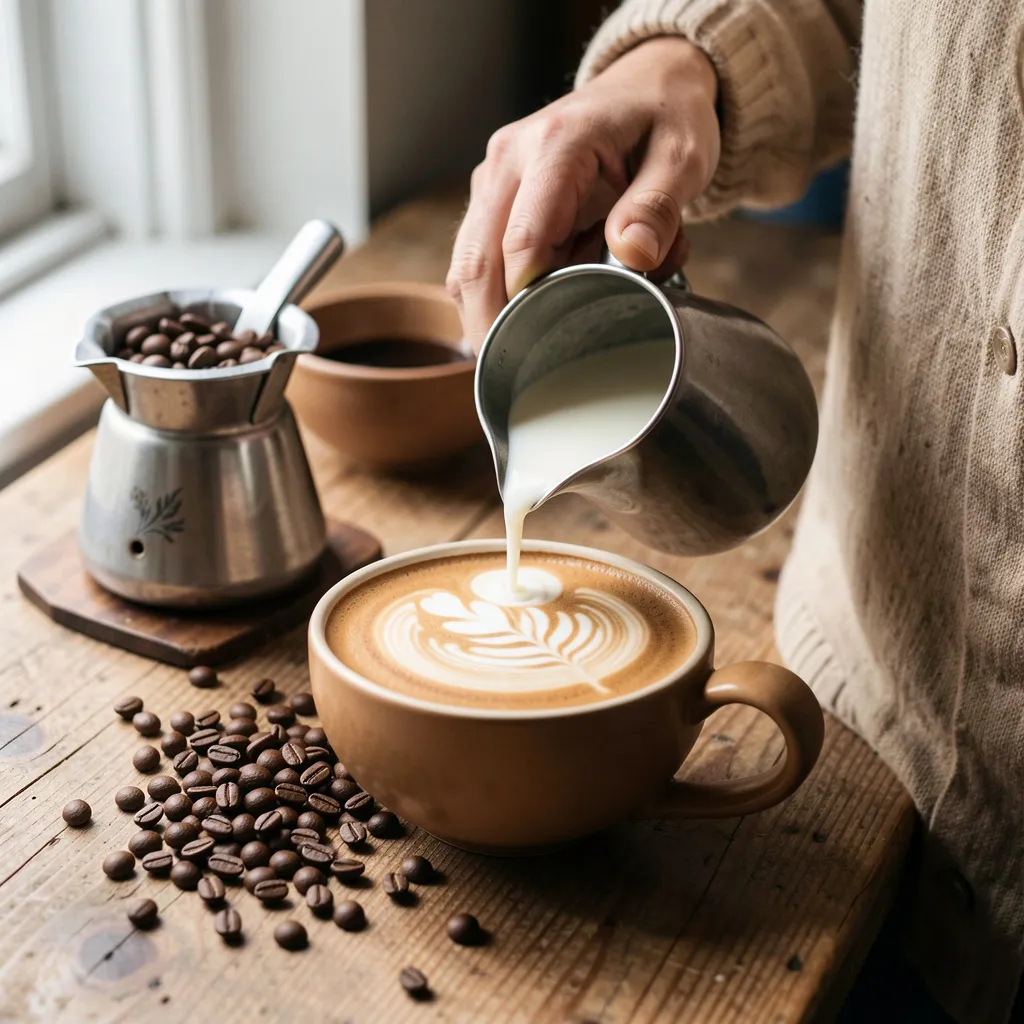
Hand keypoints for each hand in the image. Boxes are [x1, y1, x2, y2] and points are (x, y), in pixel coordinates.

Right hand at [447, 37, 719, 348]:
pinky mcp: (491, 199)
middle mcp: (509, 160)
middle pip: (476, 263)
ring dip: (497, 311)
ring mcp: (493, 180)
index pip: (521, 242)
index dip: (530, 303)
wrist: (645, 87)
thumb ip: (658, 206)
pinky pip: (477, 262)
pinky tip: (542, 303)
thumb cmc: (664, 120)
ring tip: (544, 332)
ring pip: (466, 267)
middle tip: (518, 378)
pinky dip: (502, 295)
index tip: (547, 349)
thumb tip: (631, 254)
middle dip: (492, 326)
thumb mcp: (683, 157)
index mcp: (555, 145)